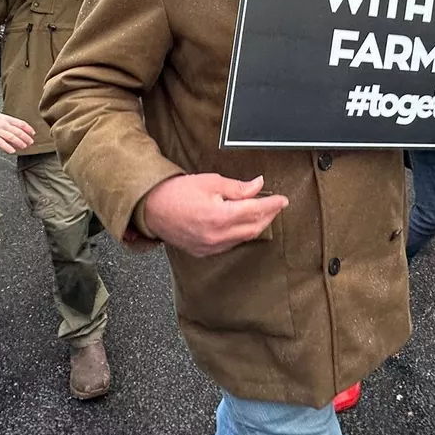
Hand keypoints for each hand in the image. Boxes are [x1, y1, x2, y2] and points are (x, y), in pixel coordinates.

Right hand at [0, 112, 35, 152]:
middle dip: (26, 137)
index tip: (33, 133)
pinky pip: (1, 143)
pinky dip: (7, 147)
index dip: (28, 129)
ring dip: (19, 142)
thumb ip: (10, 124)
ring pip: (11, 136)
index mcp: (7, 119)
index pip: (21, 123)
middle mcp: (4, 124)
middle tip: (30, 142)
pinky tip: (12, 151)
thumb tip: (19, 133)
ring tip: (24, 146)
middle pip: (18, 131)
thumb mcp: (1, 118)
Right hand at [141, 173, 289, 257]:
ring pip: (243, 238)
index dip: (273, 205)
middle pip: (253, 228)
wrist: (152, 208)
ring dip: (255, 226)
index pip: (256, 211)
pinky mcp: (204, 252)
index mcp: (220, 216)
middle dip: (268, 216)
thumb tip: (258, 185)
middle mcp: (217, 236)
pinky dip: (240, 234)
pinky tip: (242, 224)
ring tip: (261, 212)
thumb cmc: (176, 193)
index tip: (283, 200)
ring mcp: (210, 246)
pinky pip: (230, 245)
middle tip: (276, 206)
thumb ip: (237, 187)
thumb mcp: (210, 182)